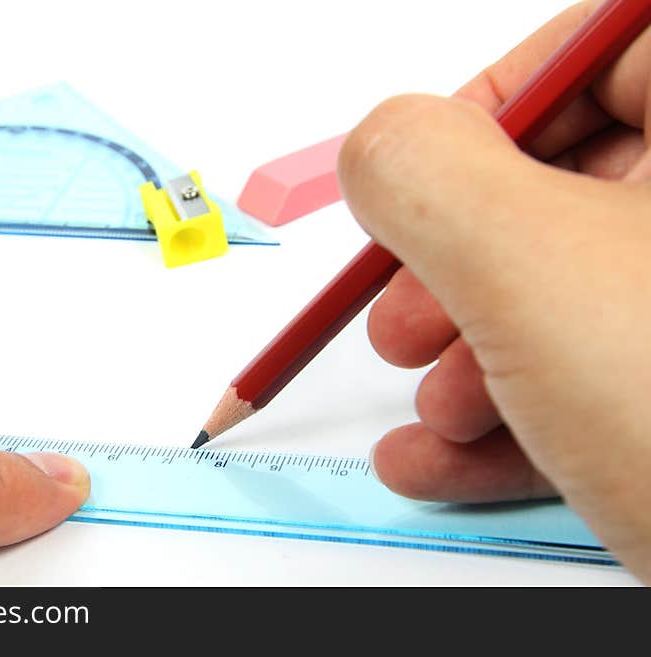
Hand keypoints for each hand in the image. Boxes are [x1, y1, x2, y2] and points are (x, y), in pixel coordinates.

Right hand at [337, 0, 650, 581]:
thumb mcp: (526, 268)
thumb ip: (420, 174)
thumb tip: (381, 149)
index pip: (595, 58)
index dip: (480, 115)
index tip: (413, 191)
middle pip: (569, 194)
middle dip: (456, 275)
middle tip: (405, 324)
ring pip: (574, 305)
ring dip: (471, 365)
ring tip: (437, 419)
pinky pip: (600, 384)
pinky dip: (516, 423)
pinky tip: (449, 461)